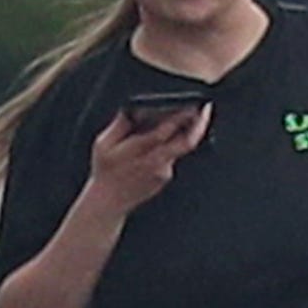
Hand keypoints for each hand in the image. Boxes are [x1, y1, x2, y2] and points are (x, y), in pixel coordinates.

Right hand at [85, 101, 206, 214]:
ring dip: (182, 133)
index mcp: (139, 149)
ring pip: (180, 148)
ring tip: (185, 120)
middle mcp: (155, 161)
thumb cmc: (104, 171)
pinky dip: (168, 147)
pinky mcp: (165, 177)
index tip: (191, 105)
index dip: (181, 117)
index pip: (166, 130)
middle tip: (205, 111)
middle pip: (187, 142)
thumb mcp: (103, 143)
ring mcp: (163, 171)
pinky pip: (171, 157)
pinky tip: (156, 145)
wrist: (109, 202)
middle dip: (199, 125)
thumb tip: (133, 107)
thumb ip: (120, 124)